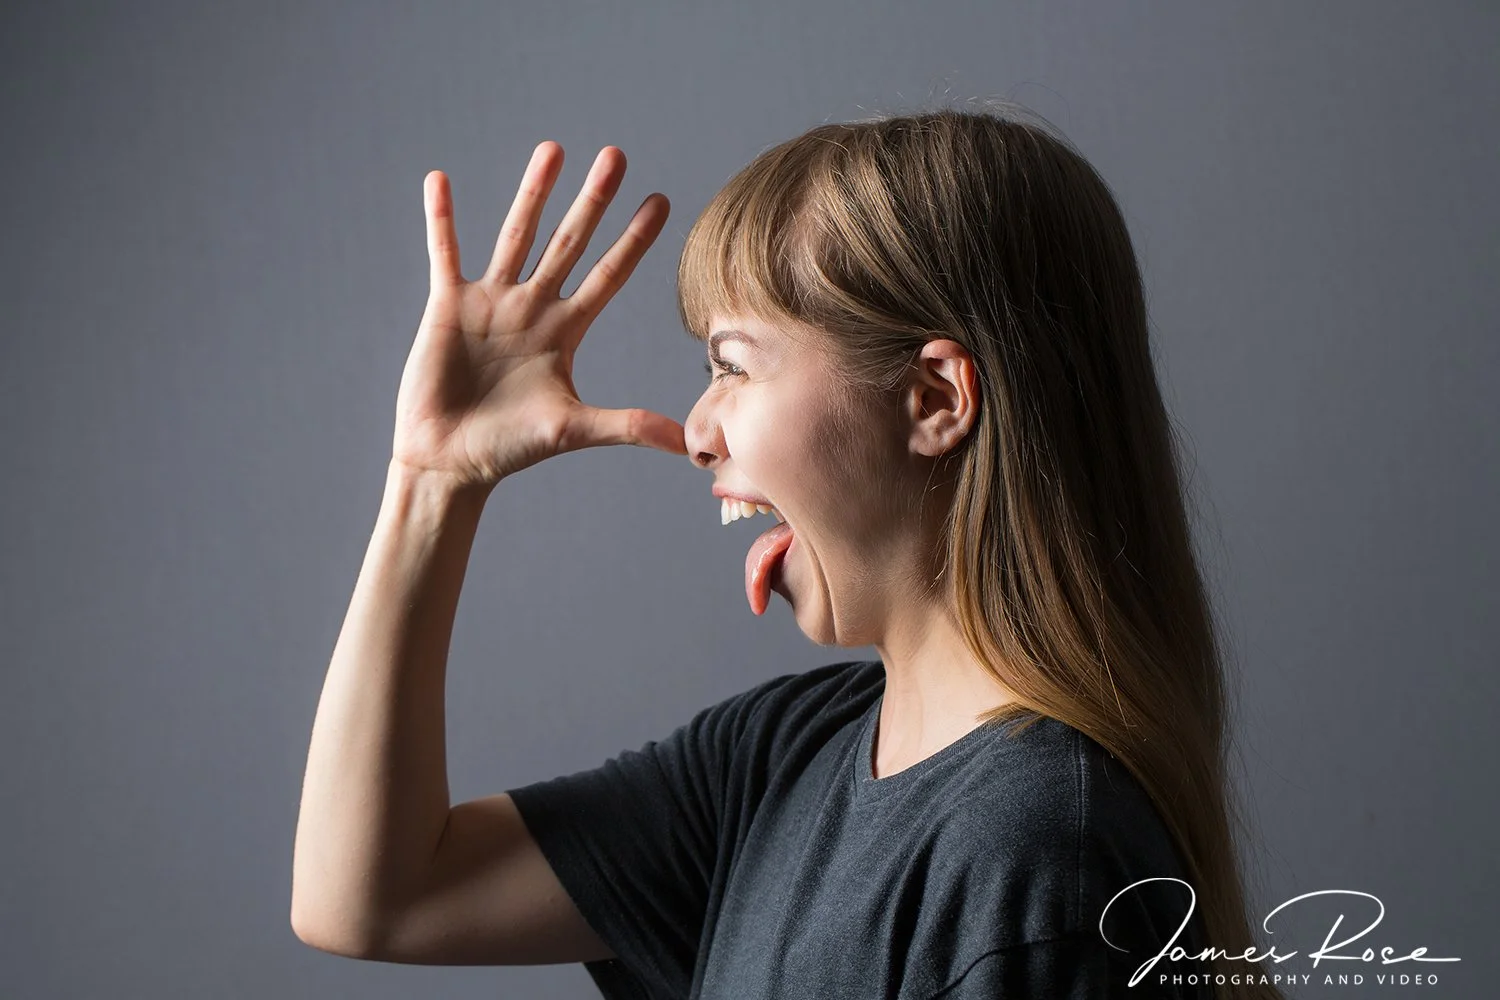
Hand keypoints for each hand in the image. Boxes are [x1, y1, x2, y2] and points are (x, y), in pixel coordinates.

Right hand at [391, 143, 684, 489]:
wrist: (448, 462)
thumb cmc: (509, 449)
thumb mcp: (574, 430)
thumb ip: (628, 427)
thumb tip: (688, 446)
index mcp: (565, 332)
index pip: (609, 275)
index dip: (634, 240)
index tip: (660, 201)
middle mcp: (533, 309)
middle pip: (570, 242)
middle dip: (593, 200)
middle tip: (616, 155)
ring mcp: (491, 303)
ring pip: (517, 235)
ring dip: (534, 192)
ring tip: (553, 149)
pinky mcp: (447, 306)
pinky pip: (445, 252)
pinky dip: (441, 218)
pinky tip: (439, 180)